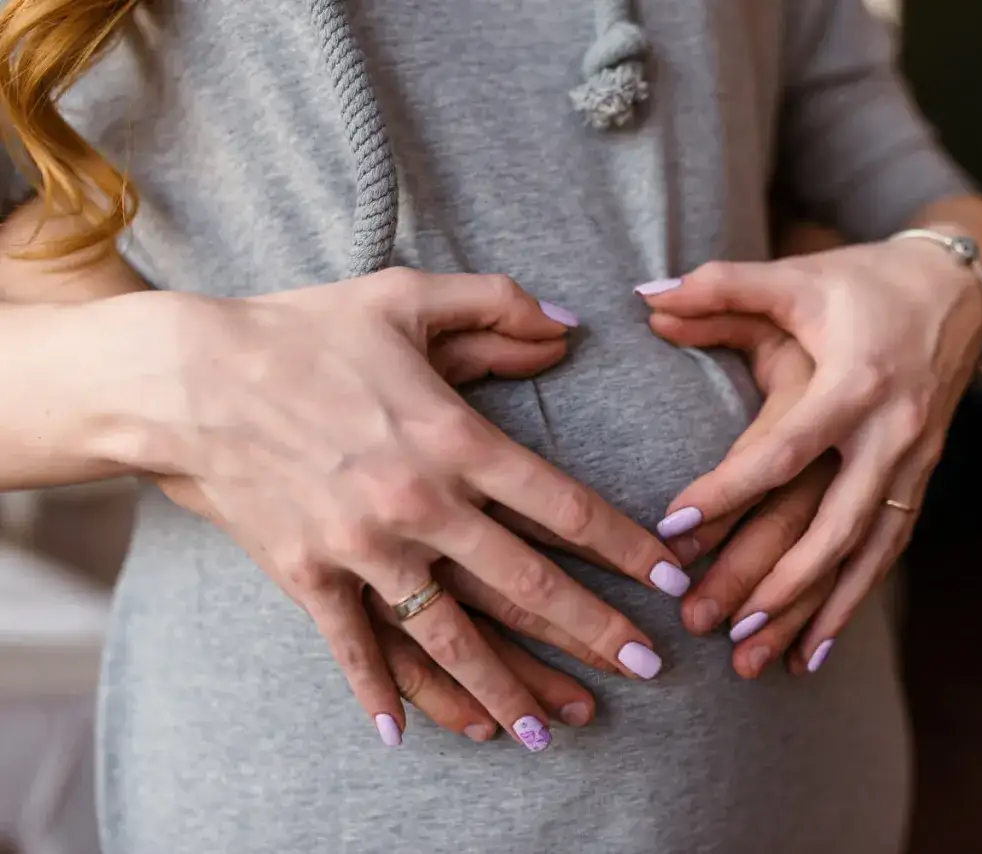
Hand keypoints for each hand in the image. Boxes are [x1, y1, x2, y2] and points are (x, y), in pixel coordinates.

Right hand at [133, 268, 684, 749]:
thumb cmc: (305, 329)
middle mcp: (421, 505)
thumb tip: (571, 324)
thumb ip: (498, 305)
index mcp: (456, 439)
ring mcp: (363, 550)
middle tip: (645, 670)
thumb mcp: (407, 294)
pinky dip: (382, 695)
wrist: (188, 376)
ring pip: (452, 638)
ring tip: (553, 730)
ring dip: (507, 689)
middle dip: (593, 633)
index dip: (626, 548)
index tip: (670, 583)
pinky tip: (408, 739)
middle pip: (526, 586)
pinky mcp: (308, 577)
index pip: (565, 507)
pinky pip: (354, 650)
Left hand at [639, 236, 981, 667]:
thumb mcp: (796, 279)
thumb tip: (645, 295)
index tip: (672, 531)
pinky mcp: (923, 478)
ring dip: (814, 609)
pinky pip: (888, 550)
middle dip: (773, 581)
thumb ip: (721, 288)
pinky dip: (853, 600)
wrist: (959, 288)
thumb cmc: (863, 280)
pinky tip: (816, 646)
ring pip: (864, 553)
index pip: (782, 451)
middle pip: (830, 524)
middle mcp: (892, 431)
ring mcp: (915, 461)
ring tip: (760, 658)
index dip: (726, 492)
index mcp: (856, 381)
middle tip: (712, 625)